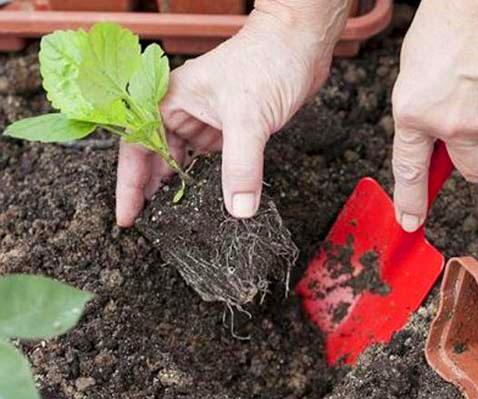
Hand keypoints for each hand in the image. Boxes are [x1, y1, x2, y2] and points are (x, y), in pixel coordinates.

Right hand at [116, 1, 350, 225]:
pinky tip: (210, 199)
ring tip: (177, 218)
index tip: (128, 217)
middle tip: (152, 225)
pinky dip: (209, 180)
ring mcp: (207, 120)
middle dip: (152, 191)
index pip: (136, 146)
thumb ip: (241, 166)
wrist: (300, 44)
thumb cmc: (267, 61)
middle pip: (156, 158)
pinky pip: (212, 161)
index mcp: (169, 99)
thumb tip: (239, 209)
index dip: (129, 184)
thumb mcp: (248, 118)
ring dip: (181, 186)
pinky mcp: (231, 129)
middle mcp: (183, 111)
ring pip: (185, 161)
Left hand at [390, 0, 477, 231]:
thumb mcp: (415, 74)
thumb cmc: (449, 25)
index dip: (410, 200)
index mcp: (415, 113)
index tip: (411, 222)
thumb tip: (435, 140)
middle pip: (474, 173)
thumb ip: (423, 113)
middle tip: (473, 133)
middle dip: (473, 161)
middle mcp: (454, 125)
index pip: (410, 169)